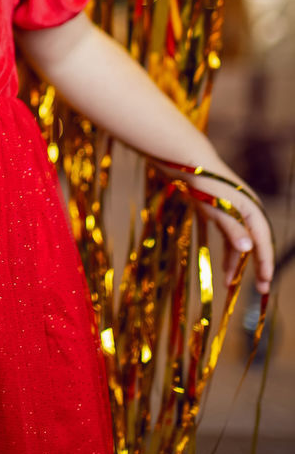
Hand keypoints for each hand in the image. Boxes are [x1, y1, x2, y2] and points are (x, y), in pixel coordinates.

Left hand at [175, 161, 274, 295]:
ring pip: (242, 242)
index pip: (263, 241)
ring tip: (230, 282)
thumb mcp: (218, 209)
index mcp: (251, 209)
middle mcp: (248, 211)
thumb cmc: (205, 185)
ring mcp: (236, 212)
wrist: (188, 163)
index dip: (265, 262)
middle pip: (257, 243)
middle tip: (260, 290)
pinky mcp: (223, 212)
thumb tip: (249, 248)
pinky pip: (230, 237)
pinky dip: (228, 253)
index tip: (265, 282)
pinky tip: (224, 268)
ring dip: (238, 262)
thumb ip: (233, 229)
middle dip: (258, 266)